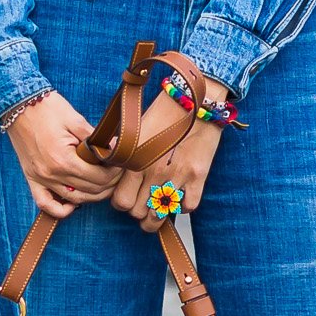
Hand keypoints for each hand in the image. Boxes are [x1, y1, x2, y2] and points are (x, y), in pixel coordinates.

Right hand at [7, 90, 121, 218]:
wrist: (18, 104)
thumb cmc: (47, 108)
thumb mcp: (75, 119)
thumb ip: (95, 138)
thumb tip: (114, 148)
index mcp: (64, 159)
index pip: (98, 178)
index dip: (114, 173)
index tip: (120, 164)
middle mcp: (51, 173)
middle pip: (89, 191)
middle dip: (108, 184)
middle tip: (116, 173)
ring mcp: (40, 178)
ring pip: (73, 200)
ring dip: (92, 196)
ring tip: (104, 184)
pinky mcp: (31, 178)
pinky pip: (45, 204)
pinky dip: (61, 209)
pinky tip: (74, 204)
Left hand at [110, 72, 230, 233]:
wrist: (196, 99)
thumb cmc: (165, 112)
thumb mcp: (136, 132)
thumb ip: (125, 156)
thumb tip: (117, 175)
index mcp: (135, 161)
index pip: (120, 202)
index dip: (123, 202)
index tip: (128, 196)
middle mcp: (154, 172)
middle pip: (138, 213)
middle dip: (139, 211)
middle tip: (144, 202)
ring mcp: (177, 176)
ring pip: (161, 215)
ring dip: (158, 215)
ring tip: (159, 207)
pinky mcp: (198, 176)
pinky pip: (188, 207)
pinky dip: (184, 205)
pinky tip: (181, 194)